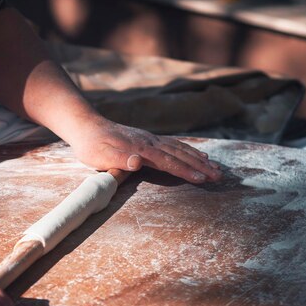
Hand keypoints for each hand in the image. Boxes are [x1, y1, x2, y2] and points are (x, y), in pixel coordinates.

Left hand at [67, 116, 221, 182]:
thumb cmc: (91, 146)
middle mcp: (149, 142)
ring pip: (180, 149)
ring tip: (216, 167)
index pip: (168, 162)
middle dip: (200, 166)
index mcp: (140, 149)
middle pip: (180, 155)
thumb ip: (119, 161)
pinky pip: (173, 144)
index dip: (186, 171)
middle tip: (220, 176)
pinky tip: (197, 154)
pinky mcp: (148, 139)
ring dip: (198, 159)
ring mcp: (150, 139)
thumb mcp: (100, 157)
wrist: (86, 126)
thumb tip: (137, 162)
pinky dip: (188, 150)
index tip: (203, 179)